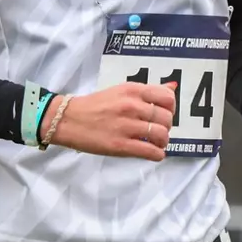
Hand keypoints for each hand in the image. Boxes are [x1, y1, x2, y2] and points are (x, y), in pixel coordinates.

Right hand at [40, 81, 177, 160]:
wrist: (68, 119)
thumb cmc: (95, 105)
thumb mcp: (121, 91)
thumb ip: (147, 91)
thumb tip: (173, 87)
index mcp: (132, 90)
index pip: (167, 98)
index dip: (171, 108)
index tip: (164, 114)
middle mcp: (131, 106)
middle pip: (166, 119)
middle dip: (166, 127)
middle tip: (157, 131)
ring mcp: (126, 126)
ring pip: (162, 136)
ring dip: (163, 142)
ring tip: (155, 143)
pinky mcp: (121, 146)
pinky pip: (151, 152)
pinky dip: (157, 154)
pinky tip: (151, 152)